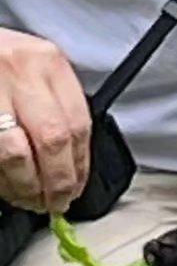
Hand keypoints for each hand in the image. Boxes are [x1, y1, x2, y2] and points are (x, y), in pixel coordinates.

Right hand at [0, 28, 89, 212]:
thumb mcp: (35, 73)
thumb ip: (55, 109)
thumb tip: (72, 168)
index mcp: (48, 62)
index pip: (79, 126)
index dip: (80, 168)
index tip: (77, 188)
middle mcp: (20, 69)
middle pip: (53, 141)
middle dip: (57, 182)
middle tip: (56, 202)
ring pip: (17, 152)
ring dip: (26, 185)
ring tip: (30, 199)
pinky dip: (2, 177)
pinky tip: (8, 186)